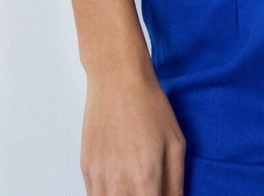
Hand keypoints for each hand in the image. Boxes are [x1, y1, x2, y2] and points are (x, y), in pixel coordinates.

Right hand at [80, 64, 184, 195]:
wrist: (117, 78)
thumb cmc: (148, 105)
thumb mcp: (176, 143)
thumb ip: (176, 183)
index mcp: (146, 179)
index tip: (160, 195)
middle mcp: (119, 183)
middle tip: (149, 188)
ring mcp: (99, 177)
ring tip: (134, 186)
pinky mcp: (86, 169)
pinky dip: (107, 195)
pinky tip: (119, 184)